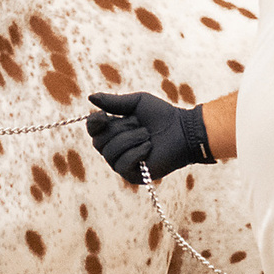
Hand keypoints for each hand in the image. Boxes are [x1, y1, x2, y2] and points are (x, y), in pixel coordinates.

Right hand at [85, 91, 210, 183]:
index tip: (104, 115)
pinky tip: (149, 148)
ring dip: (131, 139)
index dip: (94, 123)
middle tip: (140, 124)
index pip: (92, 129)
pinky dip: (136, 153)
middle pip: (99, 141)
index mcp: (112, 131)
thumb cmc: (162, 115)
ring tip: (148, 136)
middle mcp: (113, 149)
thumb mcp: (136, 102)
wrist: (183, 131)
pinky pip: (122, 165)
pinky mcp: (132, 175)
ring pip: (110, 153)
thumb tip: (90, 97)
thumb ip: (113, 101)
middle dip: (121, 129)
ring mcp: (121, 164)